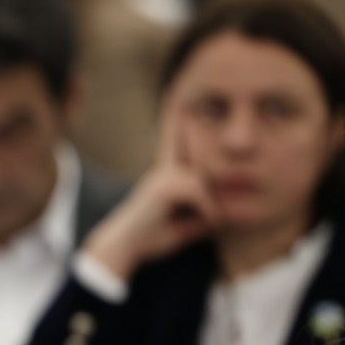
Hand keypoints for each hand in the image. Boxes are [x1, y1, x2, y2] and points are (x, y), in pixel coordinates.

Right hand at [82, 100, 217, 281]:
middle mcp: (163, 170)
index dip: (172, 119)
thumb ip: (202, 215)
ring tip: (207, 224)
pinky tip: (205, 222)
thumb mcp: (184, 227)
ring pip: (205, 182)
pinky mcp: (165, 185)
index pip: (172, 141)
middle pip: (204, 170)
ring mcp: (163, 175)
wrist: (122, 248)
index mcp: (164, 175)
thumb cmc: (148, 240)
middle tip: (204, 193)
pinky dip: (208, 210)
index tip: (174, 95)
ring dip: (211, 206)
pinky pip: (200, 192)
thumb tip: (223, 213)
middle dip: (210, 180)